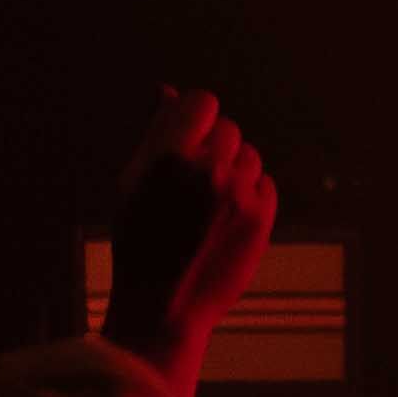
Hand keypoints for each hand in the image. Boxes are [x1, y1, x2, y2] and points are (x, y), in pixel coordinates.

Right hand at [101, 89, 275, 396]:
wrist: (162, 306)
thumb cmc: (139, 240)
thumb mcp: (131, 186)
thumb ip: (155, 135)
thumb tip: (168, 90)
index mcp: (166, 158)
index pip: (202, 102)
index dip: (195, 117)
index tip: (188, 135)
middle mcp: (206, 170)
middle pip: (228, 128)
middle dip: (212, 147)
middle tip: (191, 181)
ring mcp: (238, 193)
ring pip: (250, 155)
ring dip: (233, 170)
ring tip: (205, 205)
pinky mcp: (263, 216)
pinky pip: (266, 182)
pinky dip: (250, 194)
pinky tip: (224, 218)